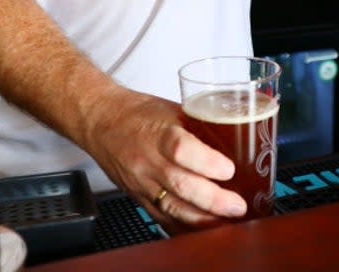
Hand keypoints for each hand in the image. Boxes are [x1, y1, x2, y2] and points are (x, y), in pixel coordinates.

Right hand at [85, 86, 246, 231]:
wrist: (100, 122)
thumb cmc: (138, 113)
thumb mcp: (174, 109)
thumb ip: (201, 125)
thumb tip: (238, 132)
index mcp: (159, 132)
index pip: (182, 150)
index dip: (208, 163)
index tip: (229, 169)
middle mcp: (148, 160)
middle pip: (181, 185)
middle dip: (214, 200)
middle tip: (237, 206)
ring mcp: (142, 182)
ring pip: (172, 207)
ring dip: (202, 219)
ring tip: (227, 222)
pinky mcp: (138, 197)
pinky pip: (161, 217)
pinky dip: (184, 227)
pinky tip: (202, 230)